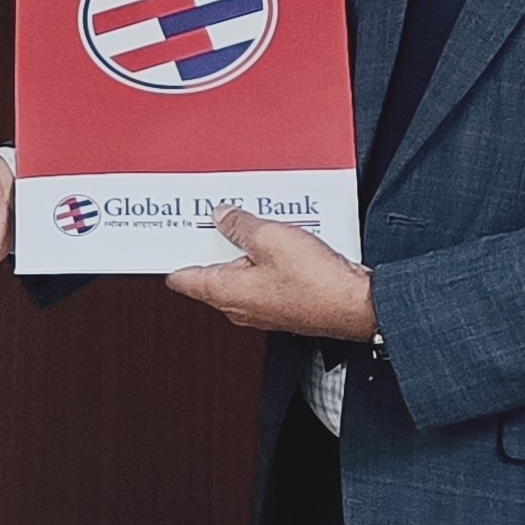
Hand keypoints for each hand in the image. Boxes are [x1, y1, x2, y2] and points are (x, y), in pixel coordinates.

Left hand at [163, 206, 377, 339]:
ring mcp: (261, 308)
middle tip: (214, 216)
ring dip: (244, 248)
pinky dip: (265, 259)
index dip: (173, 254)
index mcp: (224, 292)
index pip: (181, 278)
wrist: (357, 305)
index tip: (167, 237)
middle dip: (212, 244)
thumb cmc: (317, 283)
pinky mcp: (283, 304)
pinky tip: (279, 240)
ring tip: (254, 222)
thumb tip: (223, 217)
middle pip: (211, 271)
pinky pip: (263, 277)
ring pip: (240, 272)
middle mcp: (238, 306)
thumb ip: (241, 225)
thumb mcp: (271, 238)